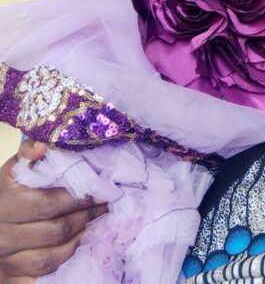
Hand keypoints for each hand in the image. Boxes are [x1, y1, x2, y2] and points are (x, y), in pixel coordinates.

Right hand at [0, 139, 106, 282]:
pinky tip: (78, 248)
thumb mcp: (13, 170)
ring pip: (50, 259)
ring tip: (95, 225)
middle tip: (104, 206)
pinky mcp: (11, 278)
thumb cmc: (7, 192)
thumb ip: (29, 153)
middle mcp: (2, 235)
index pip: (48, 204)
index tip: (101, 190)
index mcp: (4, 203)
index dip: (79, 198)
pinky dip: (63, 265)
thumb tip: (44, 145)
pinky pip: (41, 278)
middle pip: (54, 231)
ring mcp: (6, 261)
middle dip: (85, 217)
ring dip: (78, 242)